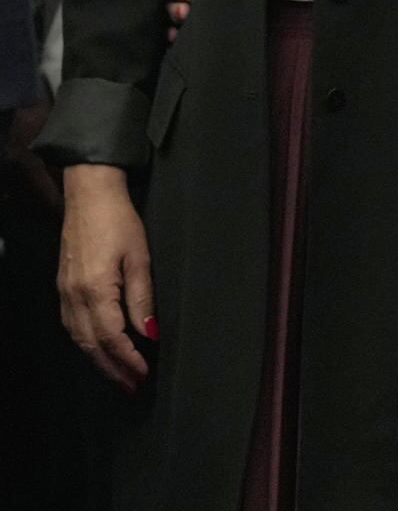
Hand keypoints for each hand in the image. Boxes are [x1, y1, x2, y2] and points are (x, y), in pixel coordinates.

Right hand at [57, 165, 154, 392]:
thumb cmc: (119, 221)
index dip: (127, 359)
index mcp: (95, 289)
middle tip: (132, 386)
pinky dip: (86, 344)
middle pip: (91, 345)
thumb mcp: (140, 257)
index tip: (144, 374)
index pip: (111, 337)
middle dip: (112, 369)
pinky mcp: (63, 288)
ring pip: (78, 339)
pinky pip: (72, 326)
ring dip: (98, 360)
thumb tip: (150, 332)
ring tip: (119, 375)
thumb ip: (142, 297)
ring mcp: (64, 293)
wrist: (89, 196)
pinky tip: (99, 350)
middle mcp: (73, 296)